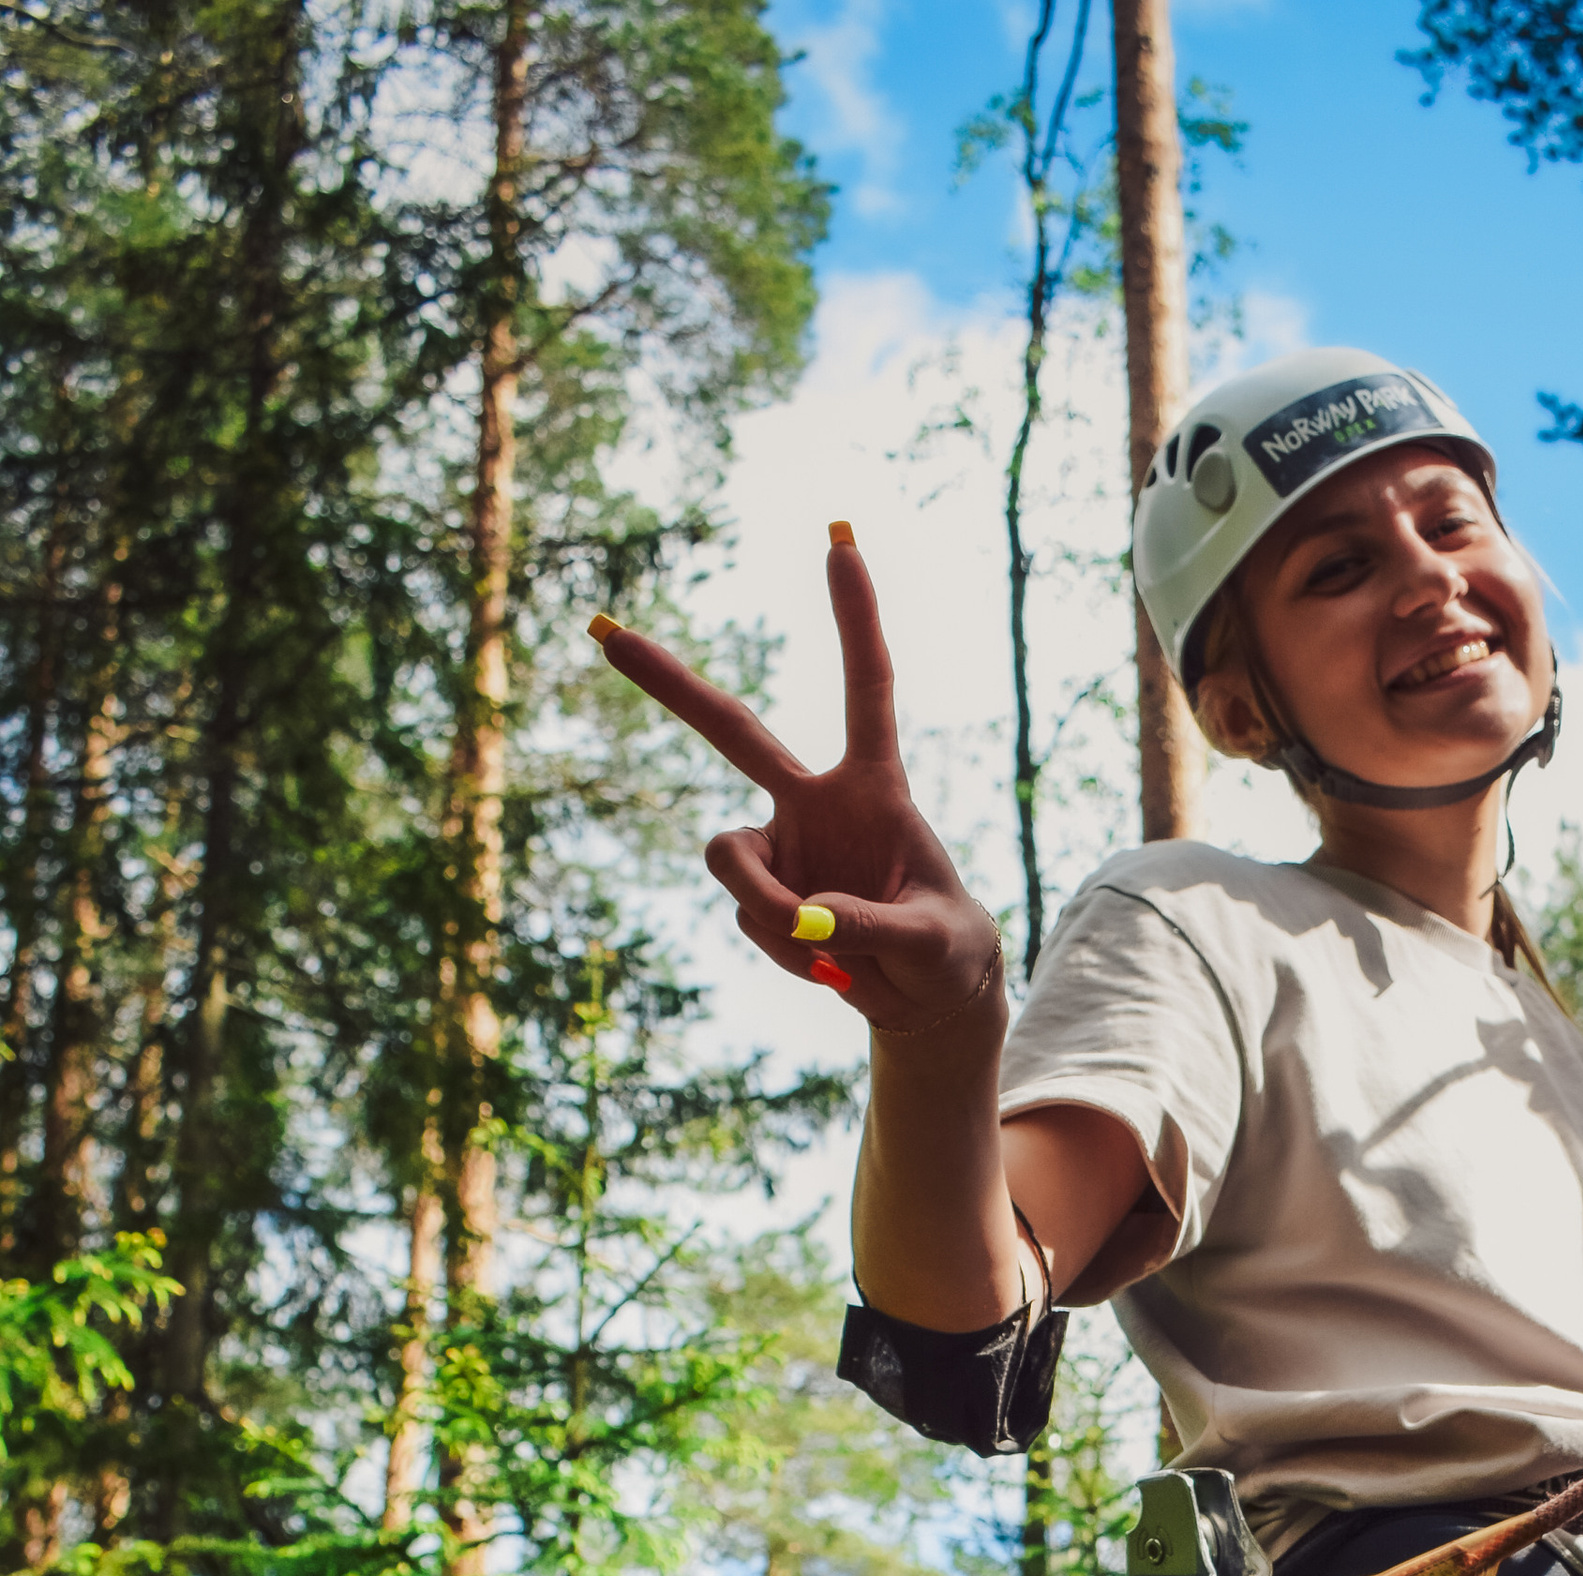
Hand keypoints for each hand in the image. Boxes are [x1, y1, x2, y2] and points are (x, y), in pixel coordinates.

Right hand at [590, 528, 1002, 1032]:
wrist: (928, 996)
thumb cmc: (948, 952)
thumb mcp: (932, 941)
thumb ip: (871, 924)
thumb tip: (803, 921)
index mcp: (875, 788)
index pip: (867, 690)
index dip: (855, 620)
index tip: (840, 543)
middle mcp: (815, 804)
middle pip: (733, 731)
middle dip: (670, 684)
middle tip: (606, 631)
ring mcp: (784, 850)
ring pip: (730, 859)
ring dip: (769, 911)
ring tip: (830, 953)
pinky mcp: (766, 899)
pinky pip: (750, 919)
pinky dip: (784, 950)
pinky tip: (827, 966)